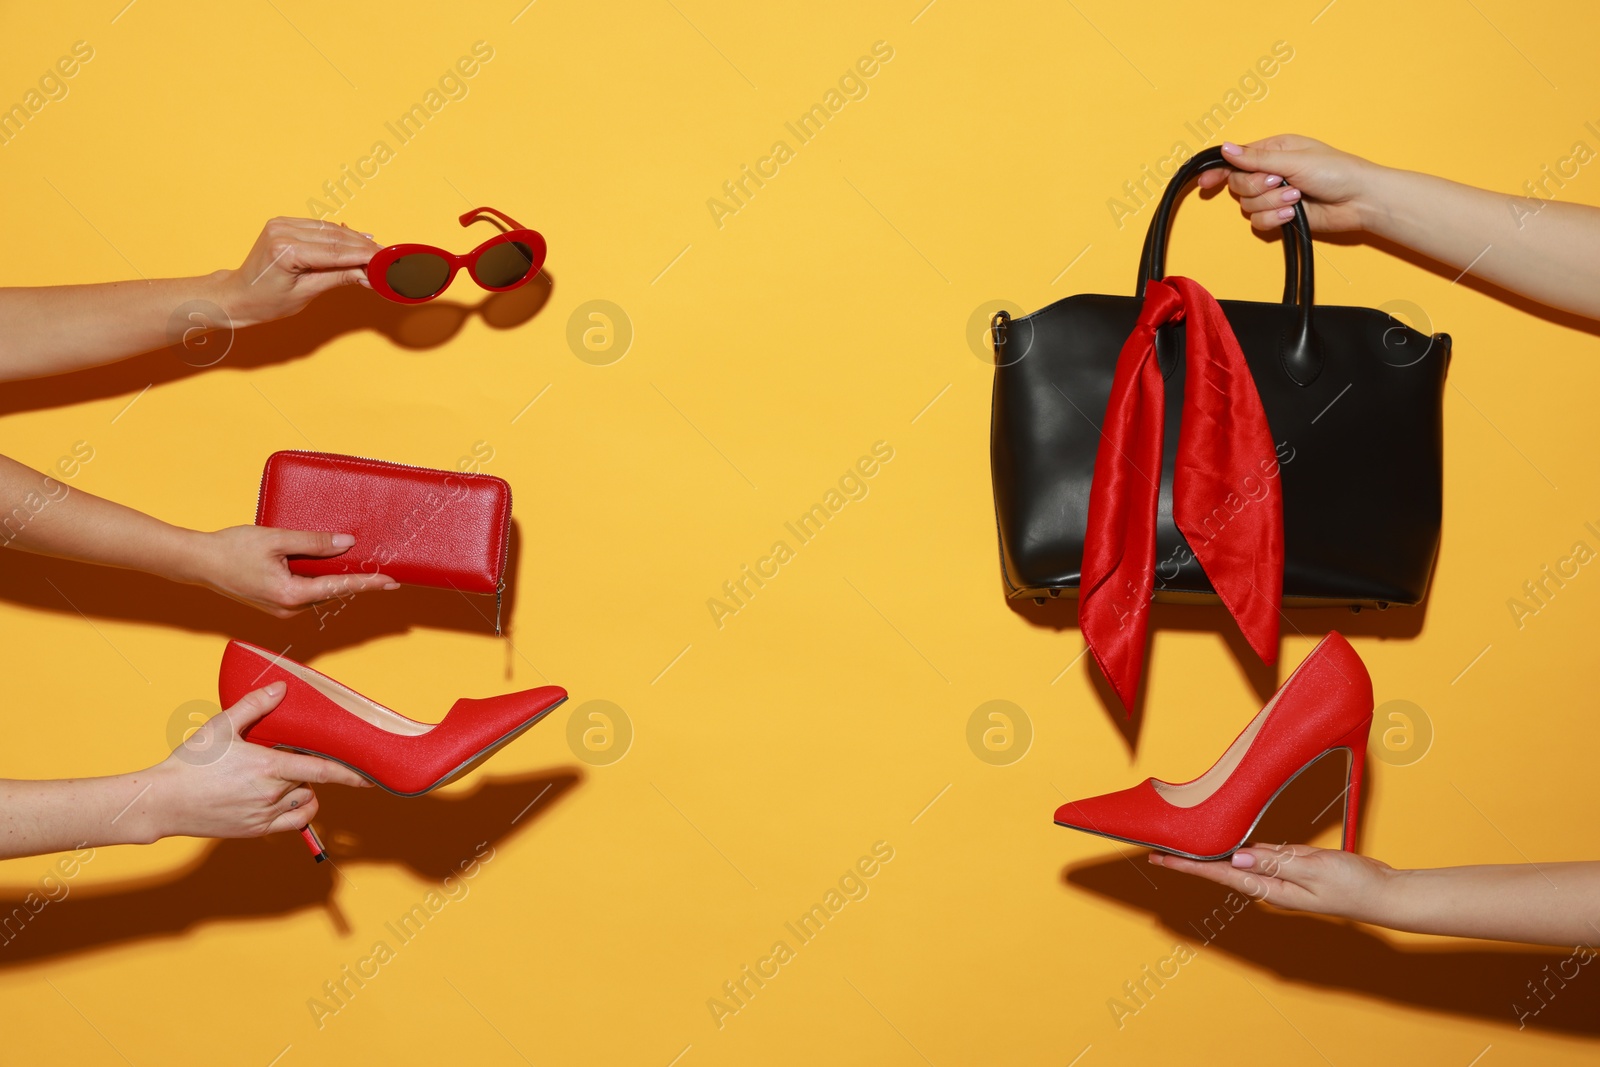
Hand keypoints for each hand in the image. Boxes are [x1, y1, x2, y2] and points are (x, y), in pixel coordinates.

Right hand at [143, 681, 372, 840]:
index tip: (369, 777)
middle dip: (308, 770)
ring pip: (303, 804)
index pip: (321, 770)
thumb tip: (281, 688)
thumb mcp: (221, 726)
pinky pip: (292, 824)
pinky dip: (297, 812)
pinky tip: (285, 800)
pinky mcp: (254, 831)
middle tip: (287, 758)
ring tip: (283, 778)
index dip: (349, 774)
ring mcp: (263, 815)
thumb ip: (254, 706)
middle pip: (310, 783)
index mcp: (267, 766)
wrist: (163, 801)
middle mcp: (270, 794)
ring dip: (304, 791)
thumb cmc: (190, 762)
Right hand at [189, 525, 397, 618]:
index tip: (391, 582)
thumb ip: (314, 542)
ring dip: (338, 580)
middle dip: (357, 581)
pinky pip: (306, 591)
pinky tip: (328, 567)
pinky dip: (320, 580)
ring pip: (320, 592)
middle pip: (332, 592)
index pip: (340, 587)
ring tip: (362, 567)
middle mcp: (289, 608)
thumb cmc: (232, 549)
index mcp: (291, 594)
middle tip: (384, 571)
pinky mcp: (275, 603)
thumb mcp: (276, 539)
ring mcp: (281, 609)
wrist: (199, 562)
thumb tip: (346, 543)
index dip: (368, 583)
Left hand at [214, 217, 381, 326]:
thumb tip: (367, 274)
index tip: (385, 261)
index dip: (364, 256)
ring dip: (354, 239)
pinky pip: (319, 227)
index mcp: (286, 251)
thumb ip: (338, 278)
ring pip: (330, 229)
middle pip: (335, 237)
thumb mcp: (306, 294)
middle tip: (386, 257)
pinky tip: (357, 239)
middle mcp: (282, 231)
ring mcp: (281, 224)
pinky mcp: (283, 223)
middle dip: (363, 247)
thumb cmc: (265, 301)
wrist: (238, 295)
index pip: (335, 251)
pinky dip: (339, 235)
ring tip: (376, 250)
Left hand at [1149, 842, 1398, 922]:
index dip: (1187, 865)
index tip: (1158, 858)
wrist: (1386, 894)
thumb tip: (1237, 858)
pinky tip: (1230, 842)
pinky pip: (1262, 856)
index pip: (1221, 874)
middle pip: (1223, 869)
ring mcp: (1282, 879)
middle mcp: (1271, 887)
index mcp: (1272, 889)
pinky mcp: (1294, 869)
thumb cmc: (1355, 883)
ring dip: (1214, 853)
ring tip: (1184, 843)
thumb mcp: (1314, 868)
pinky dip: (1242, 848)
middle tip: (1159, 848)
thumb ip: (1276, 862)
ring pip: (1241, 861)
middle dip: (1191, 859)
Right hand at [1195, 135, 1377, 233]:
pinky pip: (1258, 222)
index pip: (1236, 159)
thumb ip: (1255, 158)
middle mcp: (1271, 172)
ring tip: (1296, 198)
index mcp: (1273, 151)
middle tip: (1280, 182)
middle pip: (1238, 184)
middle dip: (1257, 187)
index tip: (1205, 182)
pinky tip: (1291, 215)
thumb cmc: (1336, 171)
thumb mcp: (1293, 160)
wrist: (1359, 201)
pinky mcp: (1280, 217)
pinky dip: (1274, 219)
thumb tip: (1225, 148)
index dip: (1219, 170)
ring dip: (1271, 203)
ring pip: (1248, 206)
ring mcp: (1275, 196)